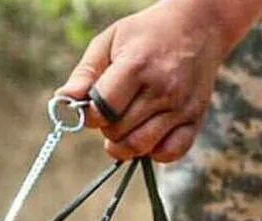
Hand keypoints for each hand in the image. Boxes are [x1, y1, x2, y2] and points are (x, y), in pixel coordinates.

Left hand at [56, 0, 261, 162]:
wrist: (198, 26)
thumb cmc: (146, 35)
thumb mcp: (110, 41)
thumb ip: (85, 74)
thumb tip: (63, 101)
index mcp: (137, 66)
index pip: (102, 110)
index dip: (91, 115)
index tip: (95, 107)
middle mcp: (162, 89)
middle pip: (118, 133)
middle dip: (108, 129)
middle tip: (113, 113)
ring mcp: (180, 107)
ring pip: (140, 147)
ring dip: (126, 144)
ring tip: (127, 125)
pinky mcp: (195, 120)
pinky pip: (169, 154)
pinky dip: (154, 152)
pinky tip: (150, 135)